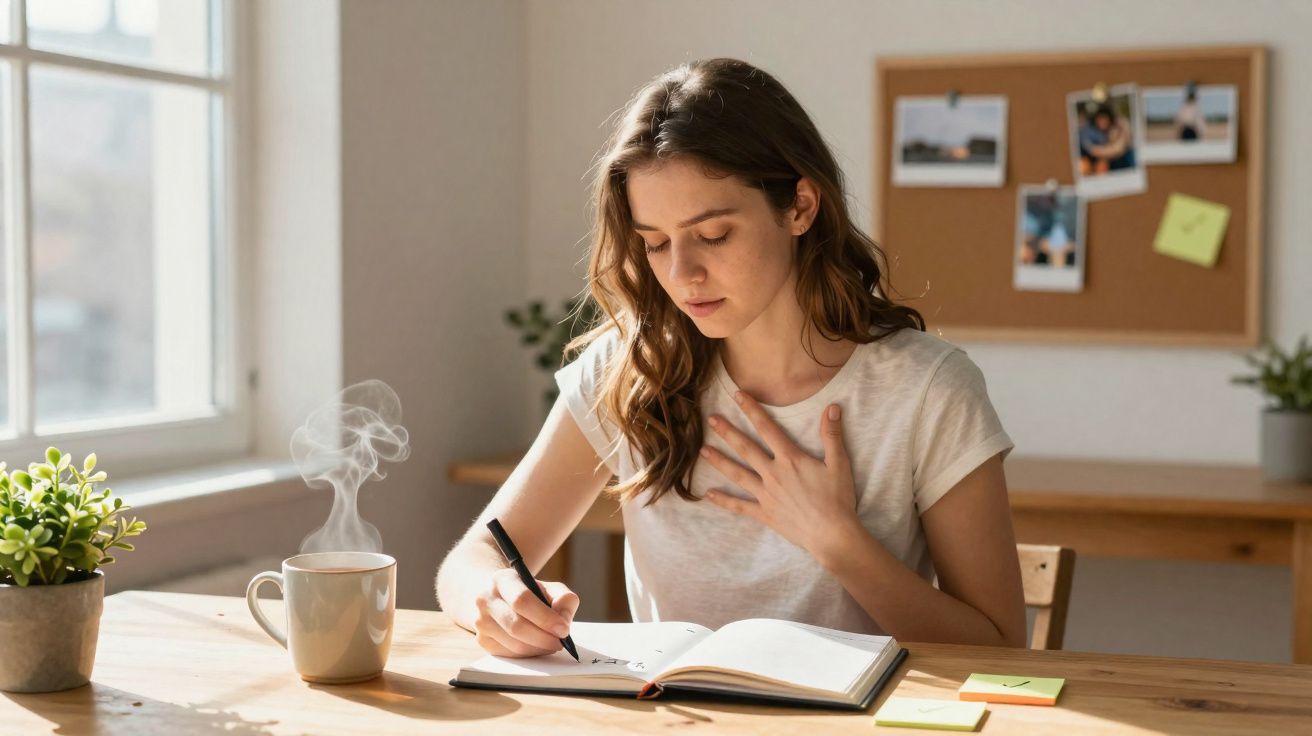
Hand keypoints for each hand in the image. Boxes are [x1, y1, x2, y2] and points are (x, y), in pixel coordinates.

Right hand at [472, 567, 578, 656]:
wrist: (499, 598)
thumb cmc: (529, 594)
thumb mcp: (548, 588)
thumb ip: (564, 599)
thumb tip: (564, 620)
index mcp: (502, 579)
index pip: (521, 600)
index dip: (545, 618)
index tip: (564, 629)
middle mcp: (486, 599)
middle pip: (516, 626)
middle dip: (544, 638)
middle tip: (561, 642)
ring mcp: (480, 621)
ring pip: (514, 644)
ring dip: (539, 648)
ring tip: (552, 643)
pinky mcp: (482, 640)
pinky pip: (510, 654)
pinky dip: (529, 654)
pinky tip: (538, 646)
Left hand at [699, 391, 858, 556]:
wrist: (832, 535)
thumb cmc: (838, 499)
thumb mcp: (839, 464)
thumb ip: (832, 435)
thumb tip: (831, 408)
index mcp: (790, 459)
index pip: (767, 428)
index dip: (752, 410)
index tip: (738, 395)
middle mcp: (773, 474)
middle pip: (746, 448)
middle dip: (727, 432)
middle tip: (710, 419)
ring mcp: (766, 495)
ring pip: (738, 474)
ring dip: (719, 462)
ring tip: (702, 451)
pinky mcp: (765, 514)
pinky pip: (740, 506)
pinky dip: (724, 500)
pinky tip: (708, 494)